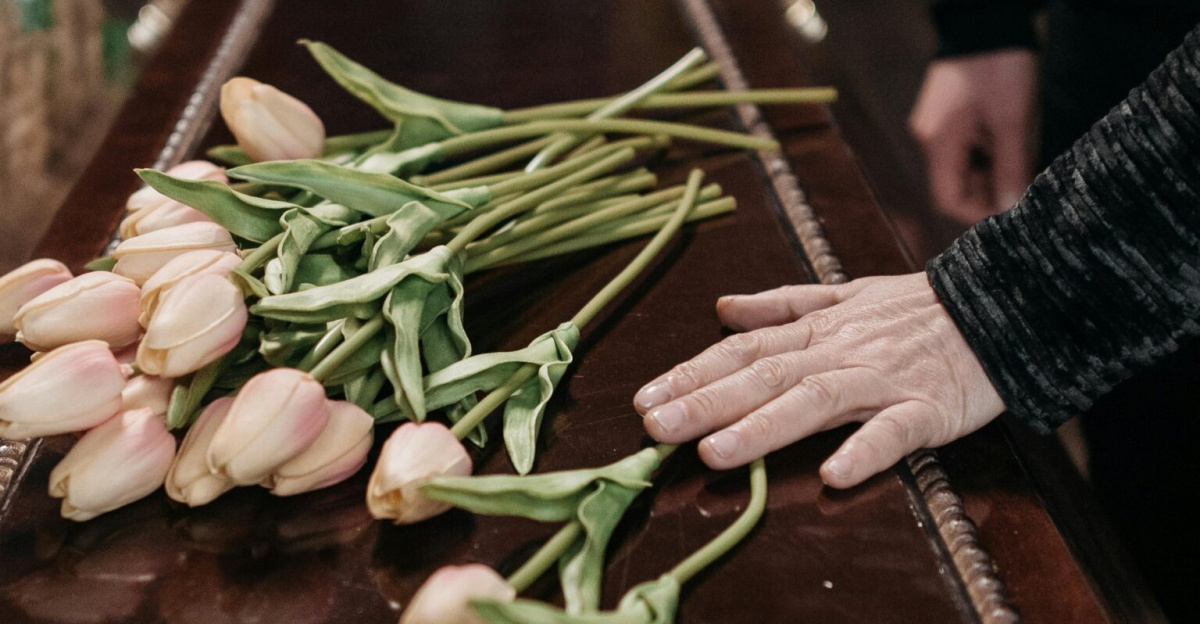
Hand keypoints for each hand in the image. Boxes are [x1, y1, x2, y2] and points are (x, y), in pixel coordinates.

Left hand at [634, 273, 1005, 487]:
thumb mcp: (845, 295)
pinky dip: (865, 450)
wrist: (1002, 305)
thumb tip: (722, 308)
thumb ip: (782, 305)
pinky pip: (895, 431)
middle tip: (654, 426)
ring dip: (764, 426)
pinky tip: (835, 475)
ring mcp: (883, 379)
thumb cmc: (916, 309)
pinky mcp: (928, 407)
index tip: (645, 397)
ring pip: (817, 400)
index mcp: (817, 330)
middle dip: (705, 401)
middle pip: (765, 375)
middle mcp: (840, 351)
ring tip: (715, 453)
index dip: (692, 373)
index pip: (743, 350)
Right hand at [909, 50, 1036, 223]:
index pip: (948, 198)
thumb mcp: (1011, 122)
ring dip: (991, 171)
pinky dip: (987, 152)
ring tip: (1021, 159)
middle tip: (1022, 182)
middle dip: (988, 190)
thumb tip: (1011, 207)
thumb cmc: (998, 68)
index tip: (1011, 208)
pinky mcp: (948, 113)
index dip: (979, 211)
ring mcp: (937, 124)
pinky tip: (1010, 141)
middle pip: (955, 183)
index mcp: (938, 143)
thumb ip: (1010, 168)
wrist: (987, 19)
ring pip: (962, 165)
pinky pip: (964, 146)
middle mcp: (930, 138)